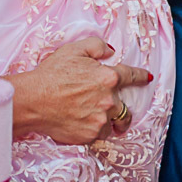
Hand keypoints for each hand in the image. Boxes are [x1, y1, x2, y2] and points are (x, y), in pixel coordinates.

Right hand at [8, 37, 150, 143]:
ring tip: (94, 117)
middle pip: (125, 107)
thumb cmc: (51, 74)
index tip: (147, 78)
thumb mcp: (74, 50)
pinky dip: (94, 130)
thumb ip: (96, 46)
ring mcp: (100, 120)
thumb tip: (110, 52)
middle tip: (110, 107)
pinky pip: (99, 134)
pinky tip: (81, 123)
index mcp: (108, 78)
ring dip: (108, 120)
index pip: (131, 76)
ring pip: (113, 123)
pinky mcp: (90, 135)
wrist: (33, 100)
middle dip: (121, 107)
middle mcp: (109, 100)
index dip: (140, 76)